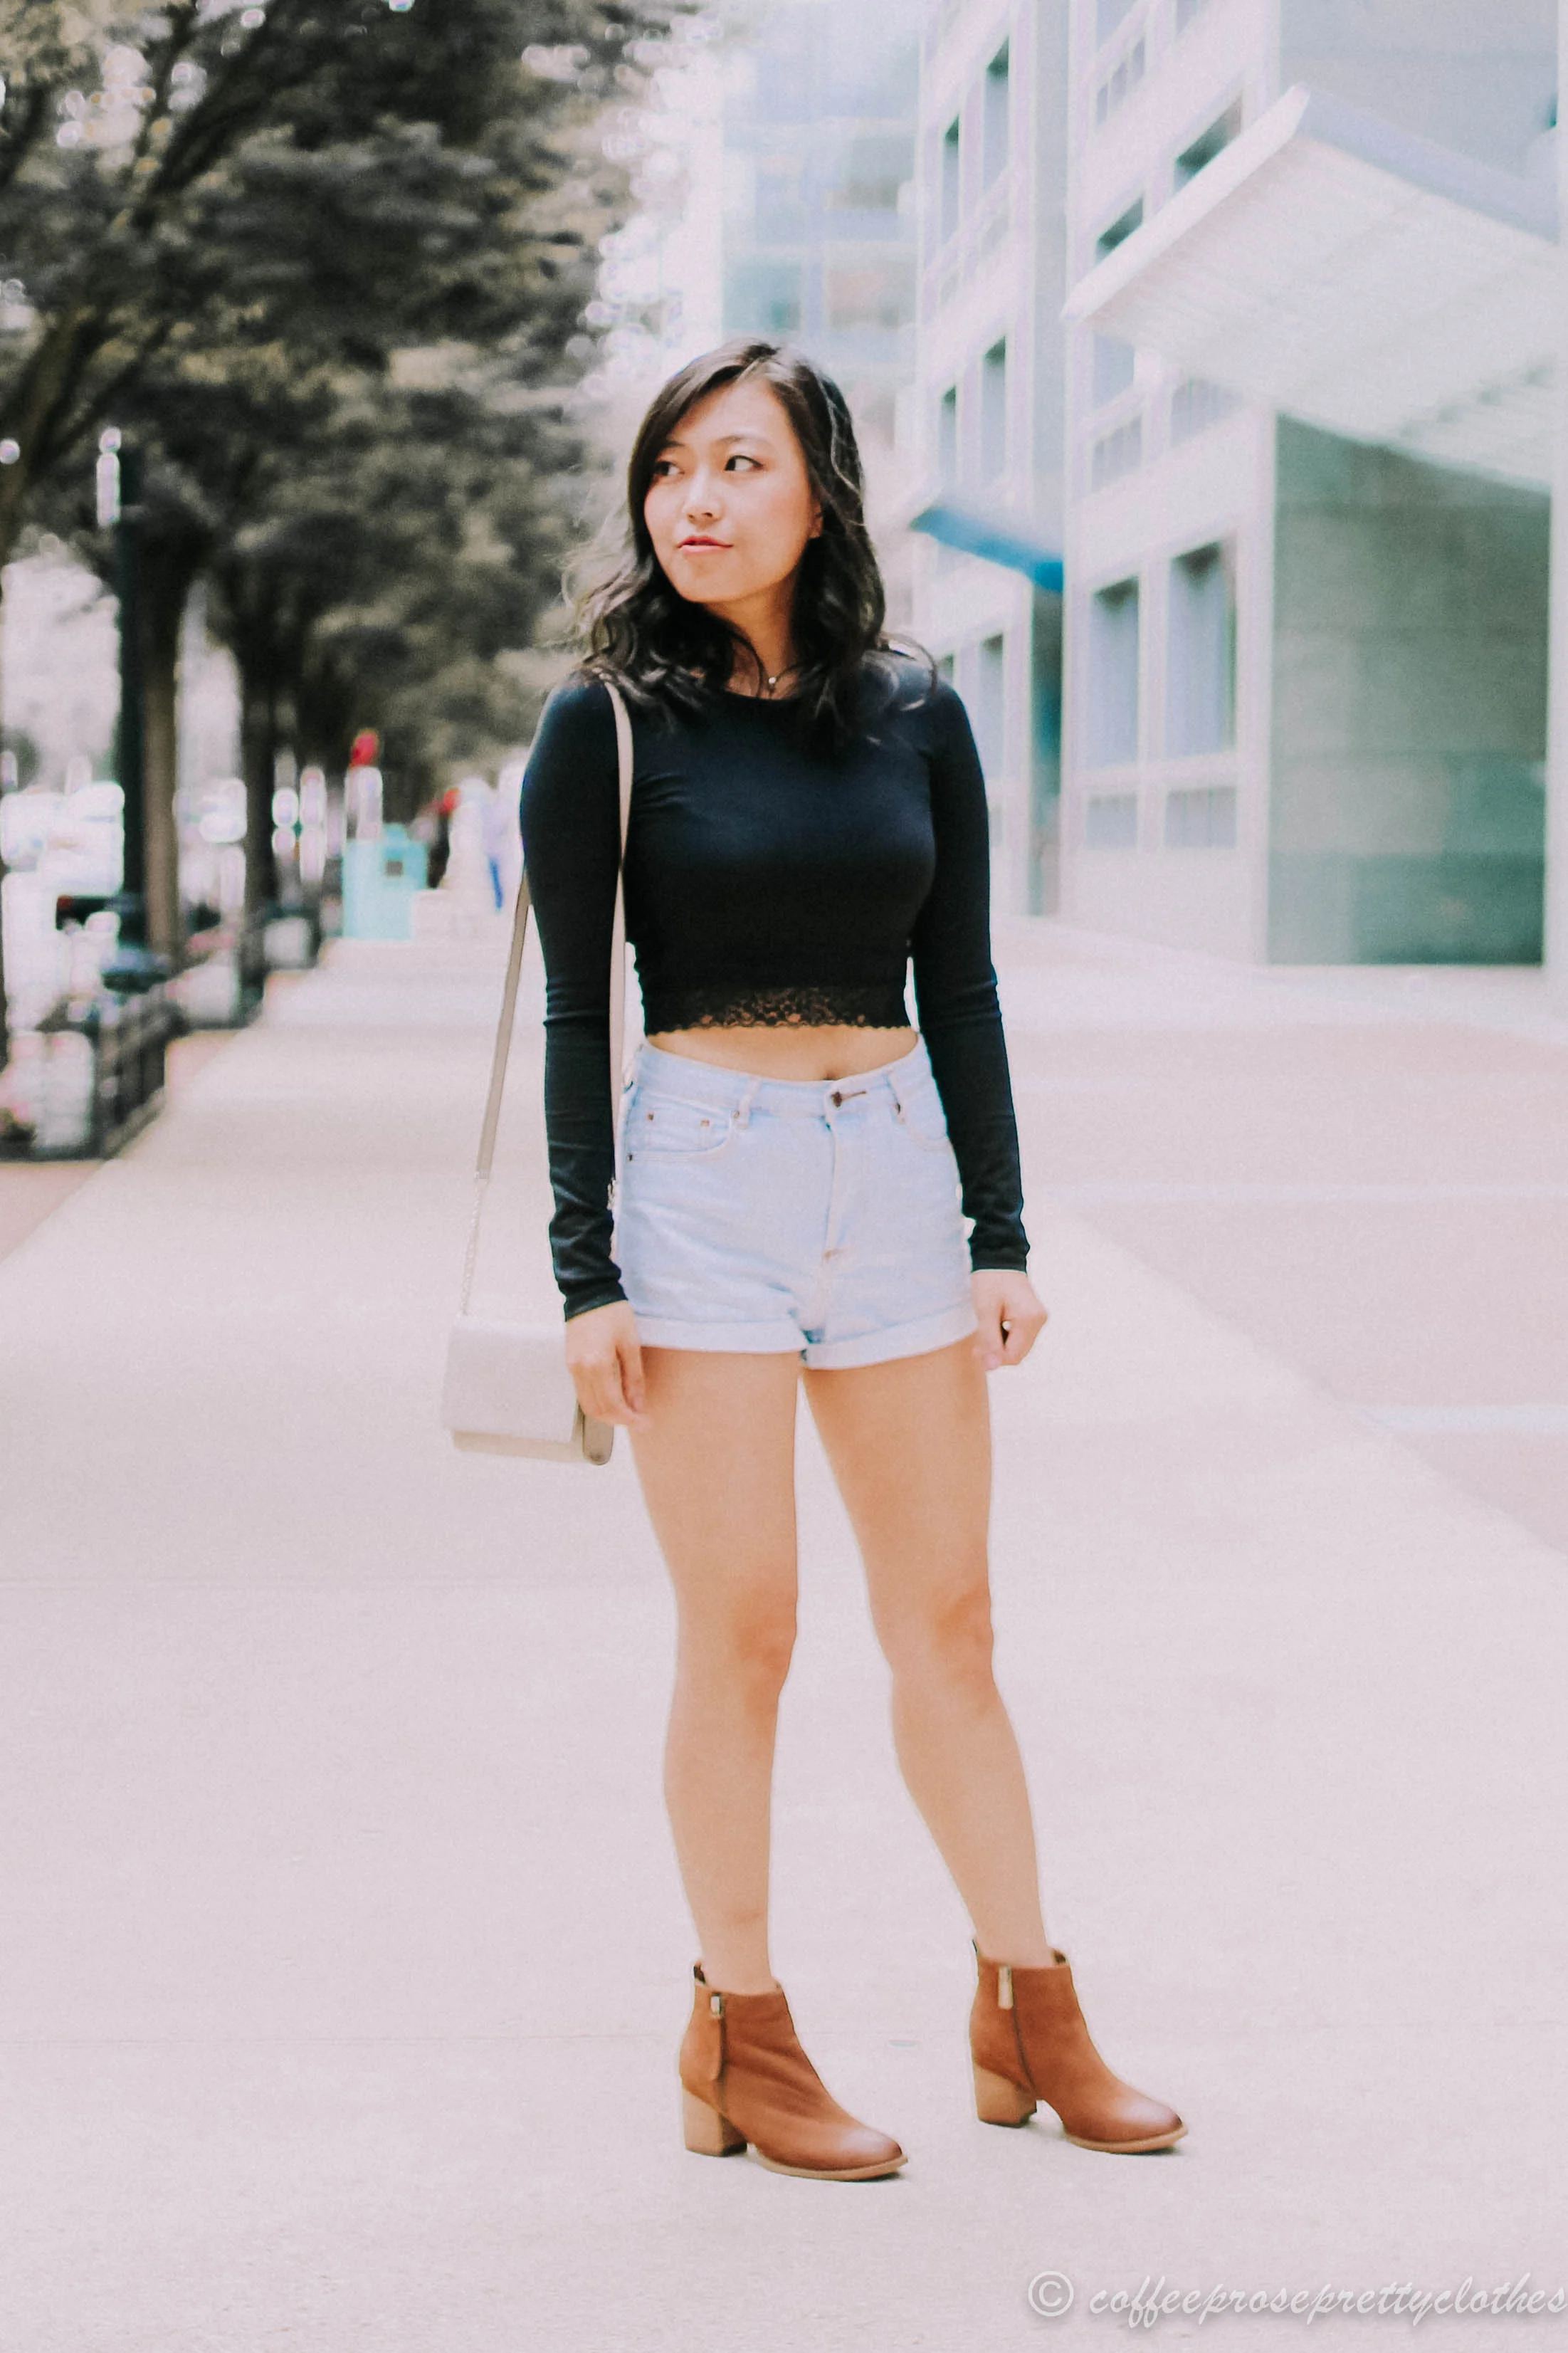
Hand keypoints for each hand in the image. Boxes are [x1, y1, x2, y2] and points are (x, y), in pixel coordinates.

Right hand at [564, 1300, 651, 1431]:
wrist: (589, 1292)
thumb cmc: (613, 1313)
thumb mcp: (631, 1343)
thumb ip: (634, 1378)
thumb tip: (638, 1405)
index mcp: (597, 1364)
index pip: (612, 1404)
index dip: (630, 1419)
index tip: (645, 1423)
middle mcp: (580, 1369)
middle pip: (597, 1410)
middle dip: (619, 1420)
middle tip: (639, 1419)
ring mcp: (572, 1367)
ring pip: (588, 1404)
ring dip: (608, 1413)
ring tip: (628, 1411)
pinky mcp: (570, 1363)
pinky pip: (582, 1392)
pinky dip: (598, 1401)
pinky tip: (614, 1397)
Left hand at [970, 1269, 1047, 1370]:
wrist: (999, 1256)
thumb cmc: (989, 1281)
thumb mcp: (985, 1310)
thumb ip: (989, 1339)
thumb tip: (991, 1367)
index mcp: (1030, 1319)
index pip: (1013, 1356)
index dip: (994, 1358)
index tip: (976, 1351)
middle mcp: (1039, 1320)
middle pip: (1018, 1354)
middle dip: (997, 1353)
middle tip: (977, 1345)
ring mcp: (1038, 1318)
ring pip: (1019, 1347)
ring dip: (1000, 1346)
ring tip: (985, 1332)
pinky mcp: (1034, 1316)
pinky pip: (1020, 1337)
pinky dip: (1006, 1338)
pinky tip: (994, 1327)